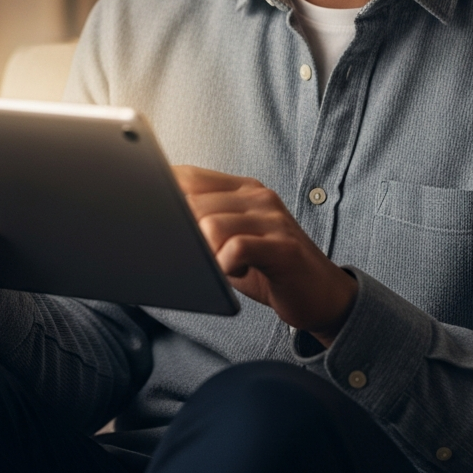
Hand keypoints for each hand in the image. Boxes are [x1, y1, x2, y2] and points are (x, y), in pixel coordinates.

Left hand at [174, 165, 356, 345]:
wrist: (323, 295)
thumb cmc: (269, 269)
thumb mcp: (233, 241)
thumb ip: (204, 225)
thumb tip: (158, 220)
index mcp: (243, 189)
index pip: (190, 177)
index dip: (163, 193)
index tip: (148, 214)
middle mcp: (258, 197)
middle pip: (194, 202)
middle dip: (182, 233)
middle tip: (191, 256)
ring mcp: (273, 220)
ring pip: (211, 225)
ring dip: (205, 253)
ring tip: (218, 267)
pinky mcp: (283, 248)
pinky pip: (237, 248)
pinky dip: (226, 265)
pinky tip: (235, 273)